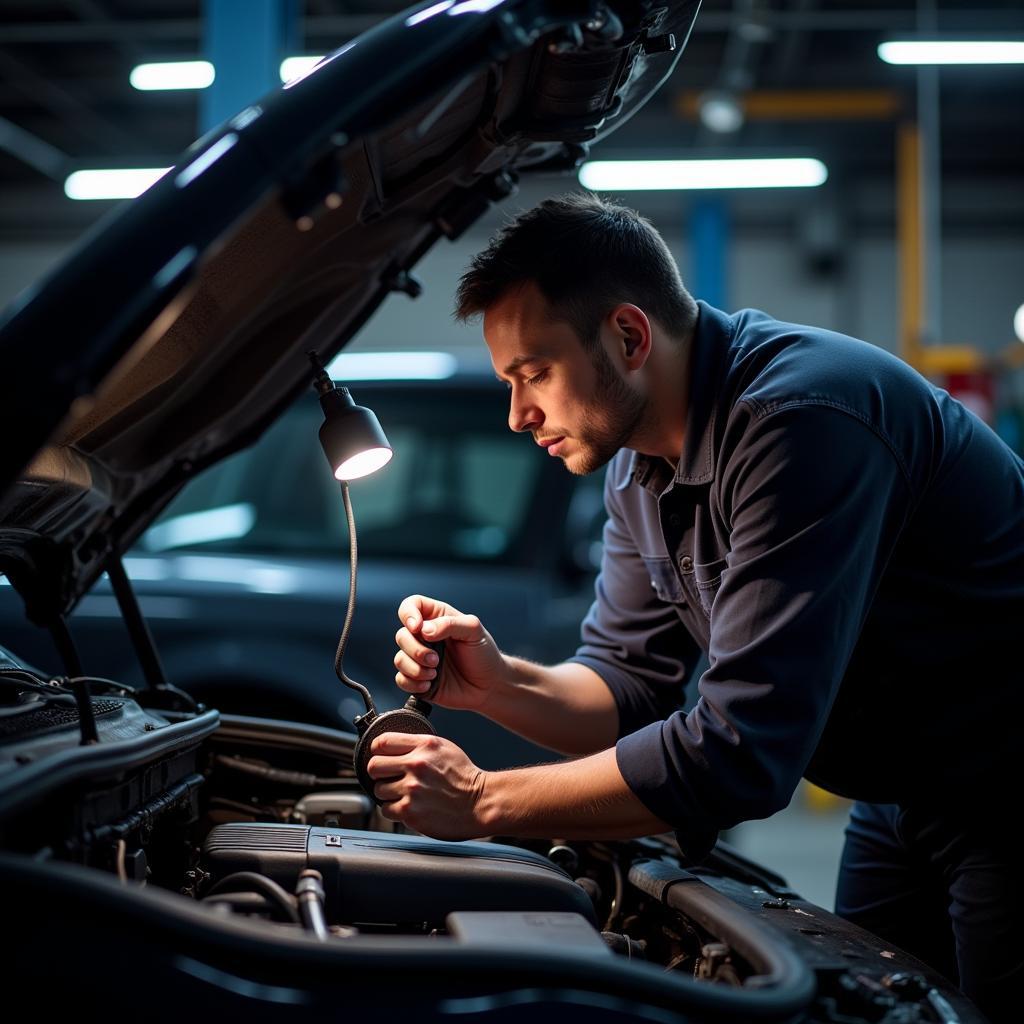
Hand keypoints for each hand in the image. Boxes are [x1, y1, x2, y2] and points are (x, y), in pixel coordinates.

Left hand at [367, 732, 488, 839]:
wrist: (480, 803)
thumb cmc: (464, 777)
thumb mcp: (444, 748)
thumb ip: (418, 745)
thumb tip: (393, 748)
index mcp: (425, 745)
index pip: (383, 741)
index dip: (378, 750)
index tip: (380, 756)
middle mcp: (416, 764)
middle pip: (374, 766)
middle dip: (379, 773)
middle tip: (389, 777)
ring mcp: (412, 789)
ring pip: (378, 789)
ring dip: (388, 793)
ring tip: (404, 794)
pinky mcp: (410, 811)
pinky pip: (386, 809)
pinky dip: (394, 810)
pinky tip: (408, 806)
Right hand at [393, 594, 507, 711]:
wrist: (490, 686)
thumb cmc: (484, 654)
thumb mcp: (474, 630)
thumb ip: (450, 624)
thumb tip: (424, 630)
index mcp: (437, 618)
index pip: (411, 605)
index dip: (408, 614)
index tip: (417, 628)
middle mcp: (425, 637)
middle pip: (402, 635)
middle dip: (415, 649)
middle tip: (436, 659)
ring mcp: (420, 659)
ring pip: (399, 659)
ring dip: (415, 668)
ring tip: (435, 673)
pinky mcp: (418, 679)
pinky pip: (401, 680)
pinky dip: (413, 683)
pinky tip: (429, 684)